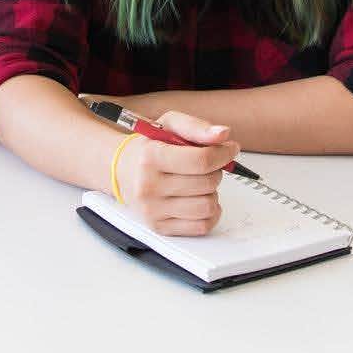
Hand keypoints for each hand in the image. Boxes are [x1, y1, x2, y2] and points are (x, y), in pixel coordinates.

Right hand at [114, 110, 239, 237]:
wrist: (123, 171)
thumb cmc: (150, 147)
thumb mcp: (169, 124)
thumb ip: (196, 127)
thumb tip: (222, 133)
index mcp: (151, 157)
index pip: (200, 160)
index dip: (223, 153)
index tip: (230, 149)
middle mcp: (149, 185)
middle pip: (207, 183)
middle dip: (216, 171)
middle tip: (208, 164)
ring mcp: (153, 210)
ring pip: (207, 206)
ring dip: (212, 192)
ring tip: (200, 182)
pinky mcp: (160, 227)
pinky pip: (201, 226)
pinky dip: (210, 213)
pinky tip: (200, 199)